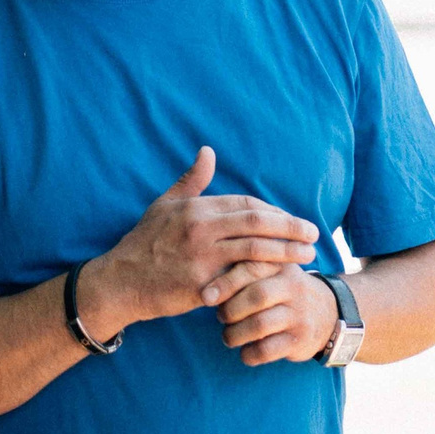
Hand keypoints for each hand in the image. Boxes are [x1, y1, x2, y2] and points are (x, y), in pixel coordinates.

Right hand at [82, 149, 319, 337]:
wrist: (121, 281)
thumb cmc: (144, 242)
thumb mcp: (164, 205)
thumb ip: (191, 180)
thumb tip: (208, 151)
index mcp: (196, 207)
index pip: (247, 204)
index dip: (273, 212)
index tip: (290, 220)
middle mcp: (201, 227)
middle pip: (257, 222)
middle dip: (289, 227)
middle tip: (313, 233)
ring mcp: (202, 256)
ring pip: (255, 249)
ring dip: (286, 251)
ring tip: (308, 255)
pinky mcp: (203, 283)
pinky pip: (241, 277)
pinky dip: (263, 277)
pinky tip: (281, 280)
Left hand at [211, 267, 336, 366]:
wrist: (330, 313)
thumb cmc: (285, 290)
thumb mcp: (274, 269)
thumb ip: (244, 266)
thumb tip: (202, 278)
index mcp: (281, 265)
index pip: (250, 268)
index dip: (225, 283)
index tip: (205, 297)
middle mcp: (293, 287)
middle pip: (255, 296)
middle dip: (230, 311)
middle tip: (221, 317)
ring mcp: (298, 314)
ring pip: (259, 325)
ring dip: (235, 335)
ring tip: (228, 337)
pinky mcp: (300, 339)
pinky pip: (267, 350)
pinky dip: (249, 354)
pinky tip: (245, 352)